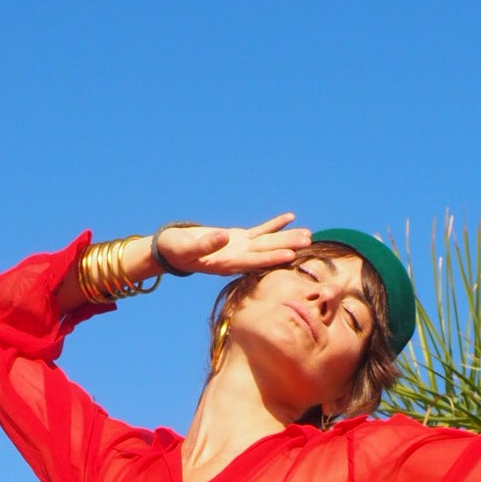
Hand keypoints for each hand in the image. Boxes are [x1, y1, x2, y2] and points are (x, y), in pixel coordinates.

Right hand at [155, 212, 311, 276]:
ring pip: (267, 243)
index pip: (253, 262)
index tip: (289, 255)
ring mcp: (239, 249)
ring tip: (308, 234)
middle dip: (287, 247)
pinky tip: (290, 217)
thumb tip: (225, 236)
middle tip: (308, 242)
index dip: (271, 259)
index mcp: (226, 264)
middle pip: (266, 253)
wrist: (171, 250)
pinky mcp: (238, 239)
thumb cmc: (175, 250)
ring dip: (286, 238)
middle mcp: (237, 259)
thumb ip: (205, 245)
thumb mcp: (186, 248)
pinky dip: (274, 225)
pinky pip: (260, 231)